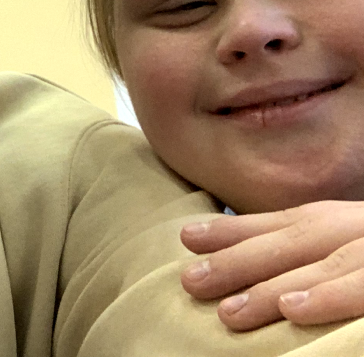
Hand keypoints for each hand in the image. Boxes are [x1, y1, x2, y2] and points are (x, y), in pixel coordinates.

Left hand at [180, 201, 363, 330]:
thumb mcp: (346, 243)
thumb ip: (303, 248)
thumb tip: (245, 266)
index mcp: (341, 220)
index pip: (283, 224)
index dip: (235, 230)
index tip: (187, 237)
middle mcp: (357, 227)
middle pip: (295, 241)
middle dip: (239, 260)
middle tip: (192, 281)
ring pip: (324, 266)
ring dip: (272, 287)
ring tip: (229, 312)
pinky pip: (363, 288)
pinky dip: (328, 297)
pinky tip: (291, 309)